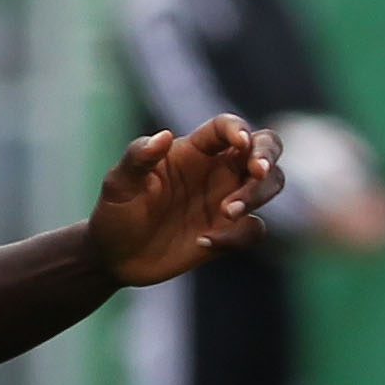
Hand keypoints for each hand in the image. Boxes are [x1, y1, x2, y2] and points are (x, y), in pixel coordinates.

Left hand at [90, 115, 281, 286]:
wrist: (115, 257)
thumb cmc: (115, 212)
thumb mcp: (119, 183)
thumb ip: (138, 157)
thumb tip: (164, 137)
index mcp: (194, 150)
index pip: (227, 127)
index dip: (239, 129)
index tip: (240, 143)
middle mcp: (217, 171)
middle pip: (264, 148)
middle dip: (267, 157)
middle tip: (258, 172)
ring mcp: (227, 201)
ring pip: (269, 186)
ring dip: (257, 195)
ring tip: (227, 213)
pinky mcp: (228, 233)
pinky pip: (254, 230)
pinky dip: (237, 237)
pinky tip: (203, 242)